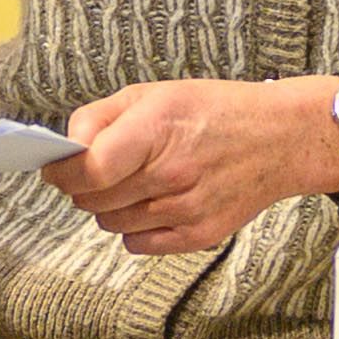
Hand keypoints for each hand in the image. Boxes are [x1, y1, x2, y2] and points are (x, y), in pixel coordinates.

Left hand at [45, 77, 338, 253]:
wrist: (279, 138)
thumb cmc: (213, 112)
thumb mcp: (153, 93)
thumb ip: (98, 118)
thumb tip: (65, 150)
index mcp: (156, 129)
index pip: (87, 171)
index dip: (62, 173)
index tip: (58, 168)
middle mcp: (170, 174)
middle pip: (92, 201)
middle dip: (84, 187)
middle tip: (102, 170)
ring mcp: (185, 209)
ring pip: (110, 224)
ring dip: (110, 207)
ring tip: (136, 182)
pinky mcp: (198, 235)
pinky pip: (137, 244)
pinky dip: (135, 228)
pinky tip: (155, 203)